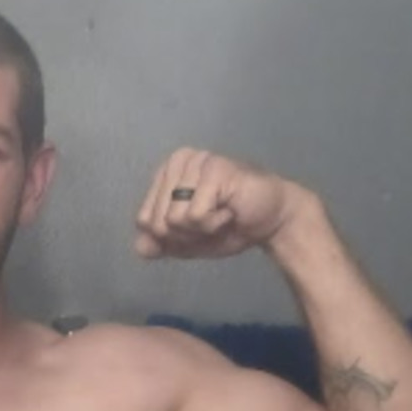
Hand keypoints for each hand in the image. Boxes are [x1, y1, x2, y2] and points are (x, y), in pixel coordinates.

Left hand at [133, 149, 308, 259]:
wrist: (271, 223)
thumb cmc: (229, 227)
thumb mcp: (187, 242)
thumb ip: (161, 244)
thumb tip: (140, 248)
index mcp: (166, 173)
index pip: (144, 220)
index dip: (171, 237)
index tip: (197, 225)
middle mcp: (178, 161)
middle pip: (156, 222)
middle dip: (185, 235)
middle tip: (212, 221)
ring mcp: (196, 162)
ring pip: (174, 219)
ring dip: (202, 228)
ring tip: (223, 213)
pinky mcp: (214, 170)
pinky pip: (195, 216)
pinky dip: (214, 223)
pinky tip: (230, 210)